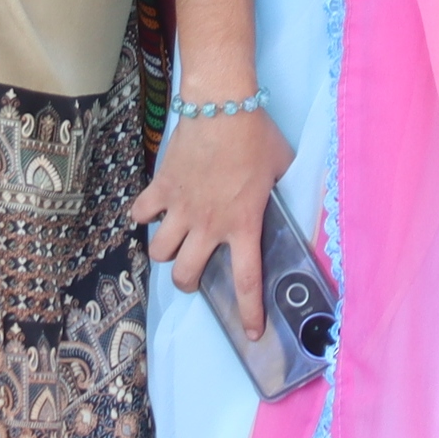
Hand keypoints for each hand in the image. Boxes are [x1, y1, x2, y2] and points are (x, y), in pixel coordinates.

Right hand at [128, 105, 292, 341]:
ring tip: (174, 239)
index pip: (246, 281)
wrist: (221, 105)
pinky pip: (140, 214)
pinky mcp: (161, 188)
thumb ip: (285, 192)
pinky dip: (143, 215)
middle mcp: (208, 225)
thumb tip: (298, 202)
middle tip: (195, 270)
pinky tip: (152, 209)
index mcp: (243, 225)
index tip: (251, 333)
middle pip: (185, 276)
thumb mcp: (283, 167)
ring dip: (166, 251)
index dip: (249, 311)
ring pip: (160, 252)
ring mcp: (180, 208)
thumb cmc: (257, 136)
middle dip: (188, 282)